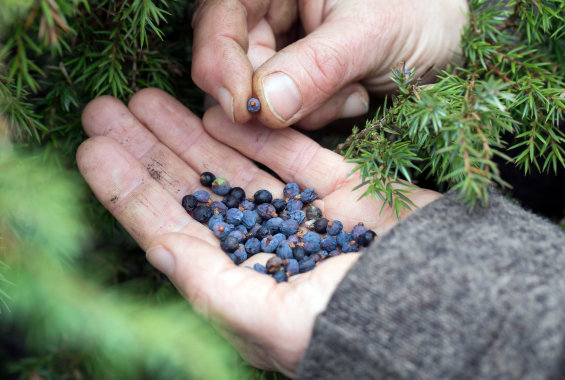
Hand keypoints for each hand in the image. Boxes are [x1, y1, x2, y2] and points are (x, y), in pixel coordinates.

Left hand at [77, 88, 439, 375]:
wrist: (449, 310)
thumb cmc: (353, 329)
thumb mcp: (268, 321)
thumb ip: (209, 286)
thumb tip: (156, 248)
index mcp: (242, 284)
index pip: (171, 231)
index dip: (129, 191)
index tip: (92, 150)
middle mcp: (266, 248)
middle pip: (195, 191)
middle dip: (149, 150)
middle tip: (105, 110)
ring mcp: (304, 216)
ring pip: (235, 167)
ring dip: (190, 132)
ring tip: (147, 99)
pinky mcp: (343, 191)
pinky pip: (290, 154)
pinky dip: (256, 132)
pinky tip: (219, 110)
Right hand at [191, 0, 467, 128]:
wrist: (453, 38)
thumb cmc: (423, 12)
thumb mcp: (373, 33)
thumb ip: (317, 66)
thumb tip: (264, 105)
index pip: (220, 18)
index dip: (220, 63)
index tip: (243, 110)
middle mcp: (273, 10)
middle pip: (234, 61)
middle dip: (274, 94)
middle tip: (323, 101)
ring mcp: (286, 47)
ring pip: (263, 94)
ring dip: (310, 106)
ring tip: (356, 88)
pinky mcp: (300, 80)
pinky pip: (289, 111)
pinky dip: (322, 113)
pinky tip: (357, 94)